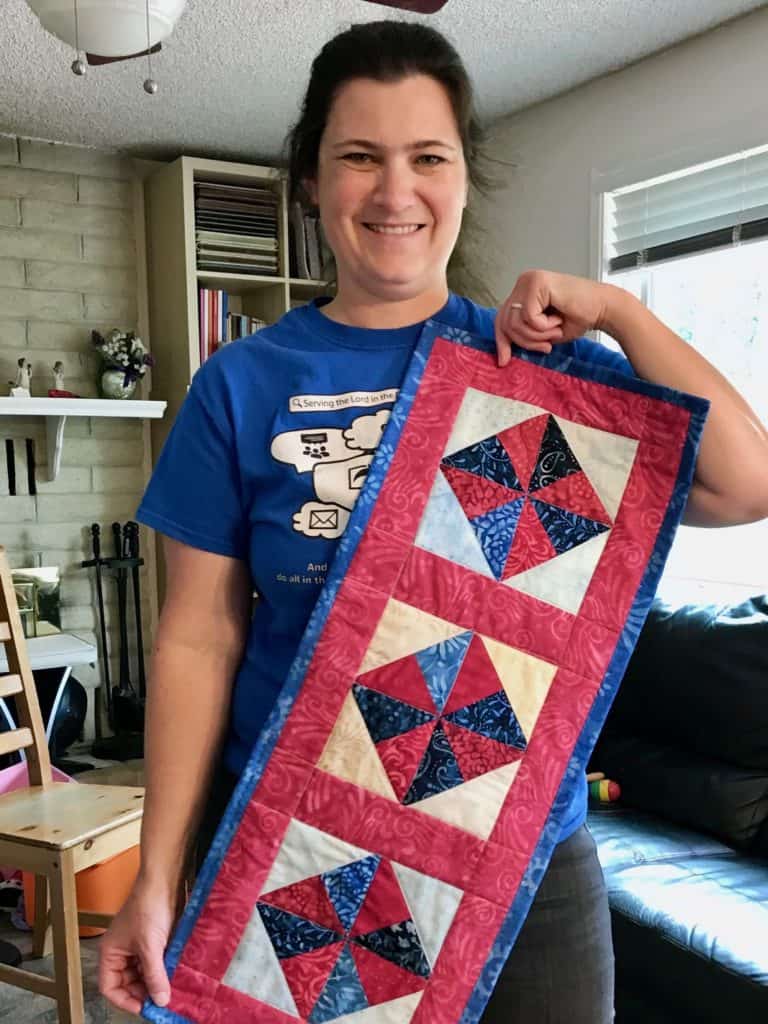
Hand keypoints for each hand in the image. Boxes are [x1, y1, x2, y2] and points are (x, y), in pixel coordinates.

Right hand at [98, 879, 178, 1013]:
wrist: (164, 880)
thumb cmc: (149, 906)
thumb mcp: (150, 946)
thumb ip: (154, 975)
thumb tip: (160, 1000)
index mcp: (110, 952)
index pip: (109, 987)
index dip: (124, 1000)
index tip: (142, 1008)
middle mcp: (121, 951)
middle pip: (127, 982)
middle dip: (142, 992)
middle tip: (160, 1001)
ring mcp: (137, 945)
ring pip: (142, 973)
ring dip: (153, 982)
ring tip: (168, 989)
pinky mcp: (152, 940)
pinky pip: (153, 962)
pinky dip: (161, 970)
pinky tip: (172, 974)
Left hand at [495, 270, 611, 365]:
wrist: (604, 308)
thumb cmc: (578, 318)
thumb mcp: (543, 331)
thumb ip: (523, 334)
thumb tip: (501, 353)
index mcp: (523, 290)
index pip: (501, 318)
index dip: (502, 340)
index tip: (503, 361)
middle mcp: (524, 281)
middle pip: (505, 322)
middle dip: (525, 341)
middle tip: (546, 347)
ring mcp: (529, 280)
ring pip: (515, 322)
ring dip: (537, 335)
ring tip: (555, 331)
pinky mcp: (537, 283)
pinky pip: (529, 317)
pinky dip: (544, 327)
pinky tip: (558, 320)